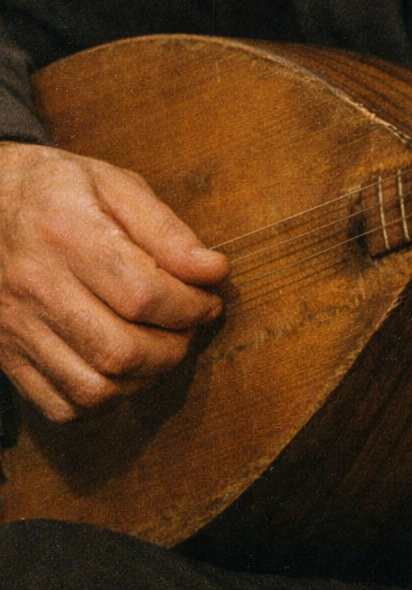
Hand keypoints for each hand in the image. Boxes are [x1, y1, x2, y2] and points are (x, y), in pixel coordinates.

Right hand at [0, 142, 228, 421]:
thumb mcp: (114, 185)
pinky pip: (61, 405)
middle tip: (192, 324)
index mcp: (67, 231)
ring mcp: (17, 327)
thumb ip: (165, 229)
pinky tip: (122, 367)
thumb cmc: (59, 189)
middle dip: (175, 346)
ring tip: (163, 346)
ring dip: (145, 377)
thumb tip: (212, 271)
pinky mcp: (6, 356)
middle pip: (120, 349)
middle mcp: (37, 285)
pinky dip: (104, 399)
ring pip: (93, 388)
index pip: (142, 292)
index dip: (191, 304)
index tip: (211, 295)